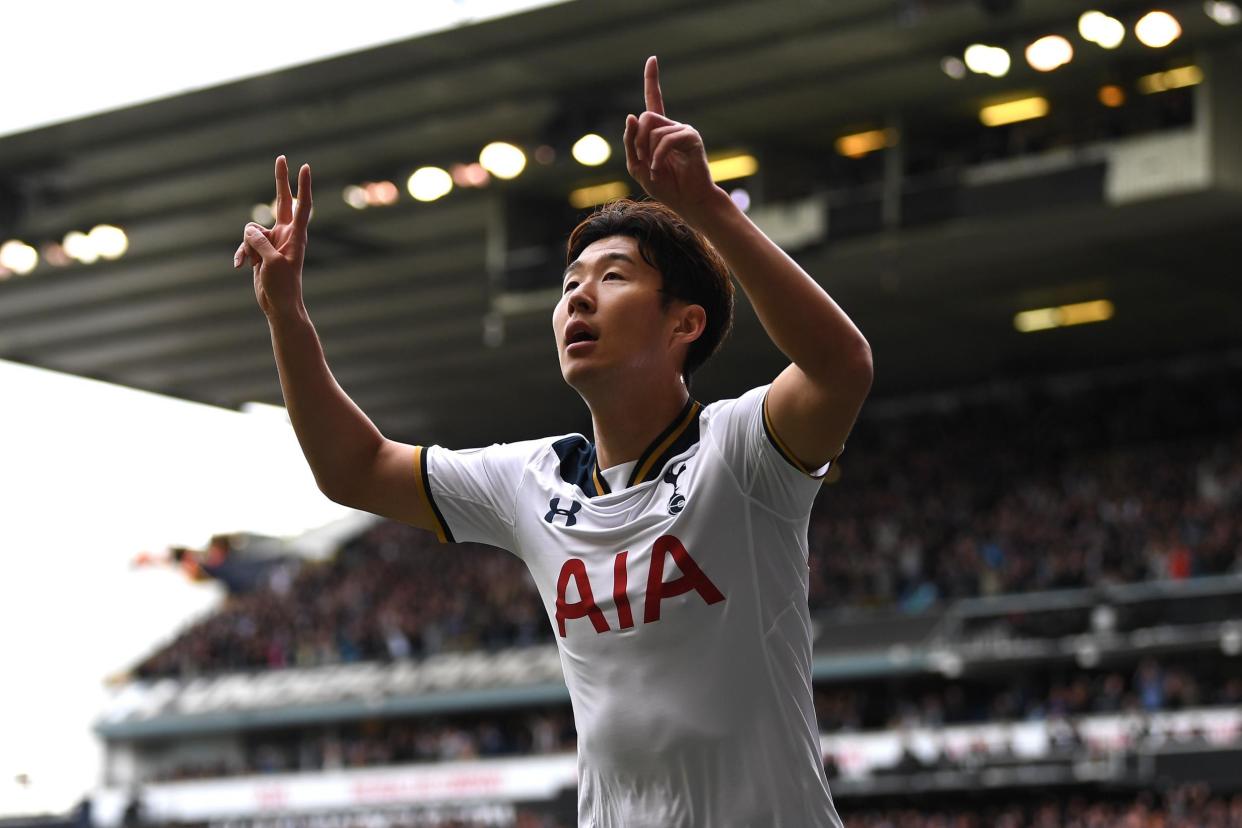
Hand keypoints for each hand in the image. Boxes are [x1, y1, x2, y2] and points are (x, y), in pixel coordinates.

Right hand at [233, 155, 312, 317]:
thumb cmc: (283, 286)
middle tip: (281, 157)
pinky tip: (240, 267)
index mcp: (296, 236)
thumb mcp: (271, 262)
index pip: (302, 206)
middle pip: (281, 201)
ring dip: (247, 246)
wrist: (278, 305)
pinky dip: (241, 254)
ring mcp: (272, 241)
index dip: (303, 186)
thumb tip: (249, 230)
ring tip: (254, 263)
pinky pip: (245, 244)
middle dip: (280, 180)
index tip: (305, 167)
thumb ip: (260, 242)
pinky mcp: (260, 250)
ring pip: (251, 230)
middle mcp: (285, 234)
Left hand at [623, 56, 722, 219]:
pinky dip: (658, 158)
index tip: (652, 59)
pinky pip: (665, 141)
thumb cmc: (665, 186)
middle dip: (638, 140)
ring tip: (656, 170)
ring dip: (648, 153)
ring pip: (653, 130)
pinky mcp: (691, 138)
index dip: (652, 79)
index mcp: (659, 130)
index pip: (654, 100)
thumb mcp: (637, 166)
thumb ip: (631, 143)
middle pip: (645, 117)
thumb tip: (631, 116)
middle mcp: (672, 126)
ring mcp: (683, 130)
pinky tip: (660, 170)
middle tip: (644, 161)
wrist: (688, 202)